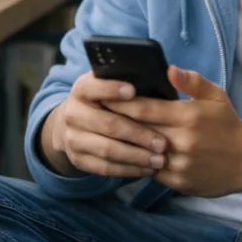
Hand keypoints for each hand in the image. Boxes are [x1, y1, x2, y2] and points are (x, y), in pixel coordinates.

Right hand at [40, 70, 168, 178]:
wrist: (76, 121)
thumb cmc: (106, 99)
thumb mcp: (110, 83)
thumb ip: (128, 78)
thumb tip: (169, 72)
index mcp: (82, 89)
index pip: (93, 87)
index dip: (112, 89)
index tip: (133, 91)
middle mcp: (73, 113)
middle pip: (108, 124)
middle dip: (138, 134)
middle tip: (163, 143)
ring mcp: (73, 138)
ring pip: (107, 150)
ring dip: (136, 156)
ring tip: (160, 160)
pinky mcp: (78, 159)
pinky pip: (105, 167)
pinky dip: (128, 170)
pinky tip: (147, 169)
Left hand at [104, 65, 241, 196]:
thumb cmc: (227, 123)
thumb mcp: (215, 96)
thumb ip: (191, 81)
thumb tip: (168, 69)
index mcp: (188, 116)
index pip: (144, 109)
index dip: (120, 103)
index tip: (102, 97)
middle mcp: (182, 141)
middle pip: (138, 130)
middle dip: (116, 122)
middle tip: (96, 115)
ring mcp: (181, 163)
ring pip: (142, 154)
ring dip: (125, 146)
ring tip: (106, 136)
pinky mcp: (180, 182)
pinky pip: (152, 172)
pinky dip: (141, 163)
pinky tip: (129, 155)